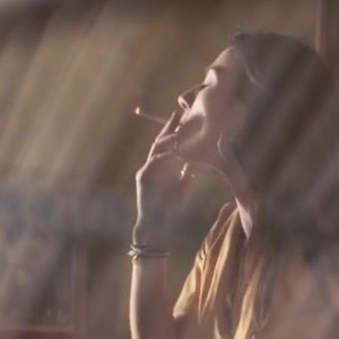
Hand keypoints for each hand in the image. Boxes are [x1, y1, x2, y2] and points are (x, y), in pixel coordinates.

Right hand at [134, 110, 192, 244]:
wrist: (156, 225)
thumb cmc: (169, 207)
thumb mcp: (182, 186)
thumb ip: (186, 173)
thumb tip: (196, 162)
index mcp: (160, 166)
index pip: (168, 144)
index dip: (176, 130)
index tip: (186, 117)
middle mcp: (151, 165)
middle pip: (161, 141)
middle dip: (170, 127)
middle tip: (181, 113)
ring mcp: (145, 170)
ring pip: (156, 149)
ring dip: (167, 139)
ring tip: (178, 130)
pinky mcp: (142, 178)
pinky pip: (152, 162)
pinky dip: (163, 156)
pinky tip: (172, 151)